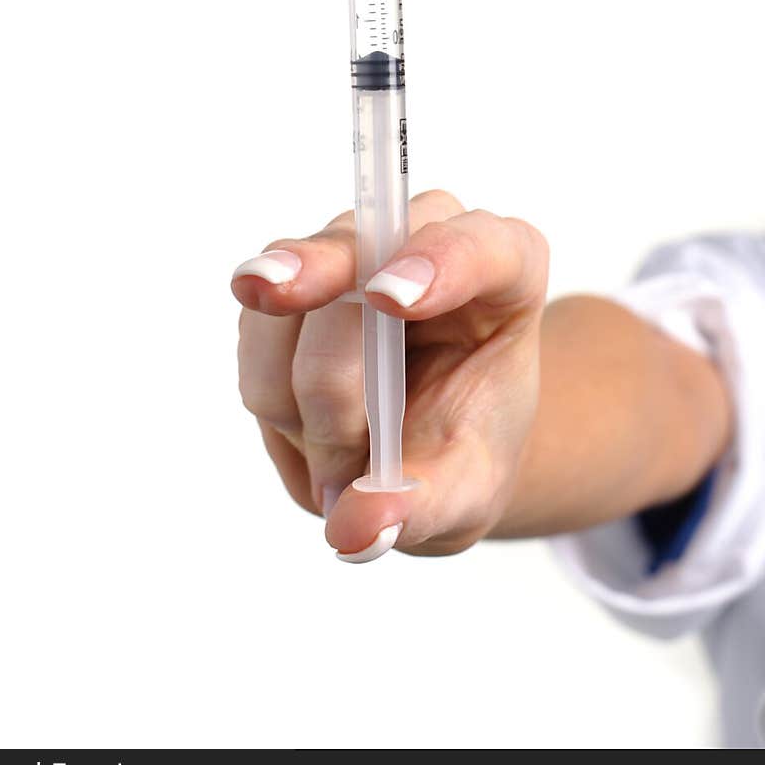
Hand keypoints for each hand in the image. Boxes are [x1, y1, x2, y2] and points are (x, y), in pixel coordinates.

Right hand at [231, 190, 548, 561]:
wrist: (431, 445)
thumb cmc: (466, 449)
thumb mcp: (469, 491)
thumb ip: (424, 506)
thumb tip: (357, 527)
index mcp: (506, 270)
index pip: (480, 244)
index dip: (437, 261)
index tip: (390, 300)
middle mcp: (424, 237)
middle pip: (358, 257)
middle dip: (328, 335)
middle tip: (317, 389)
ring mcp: (351, 252)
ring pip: (292, 300)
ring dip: (302, 398)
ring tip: (345, 457)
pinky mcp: (292, 279)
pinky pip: (257, 330)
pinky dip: (274, 395)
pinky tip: (310, 432)